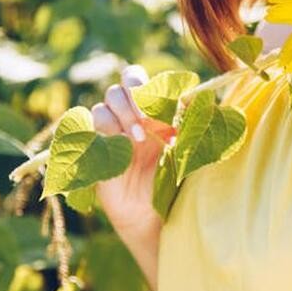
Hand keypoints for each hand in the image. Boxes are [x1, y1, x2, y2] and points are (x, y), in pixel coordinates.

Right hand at [91, 64, 177, 232]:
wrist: (151, 212)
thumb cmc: (170, 178)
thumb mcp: (184, 146)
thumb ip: (189, 120)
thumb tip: (201, 95)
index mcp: (145, 109)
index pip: (133, 78)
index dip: (138, 83)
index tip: (152, 98)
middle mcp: (124, 118)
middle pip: (117, 90)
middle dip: (131, 101)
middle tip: (146, 120)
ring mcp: (109, 133)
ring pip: (102, 106)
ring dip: (121, 117)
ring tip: (138, 139)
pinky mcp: (95, 150)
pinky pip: (90, 129)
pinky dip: (106, 131)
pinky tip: (122, 146)